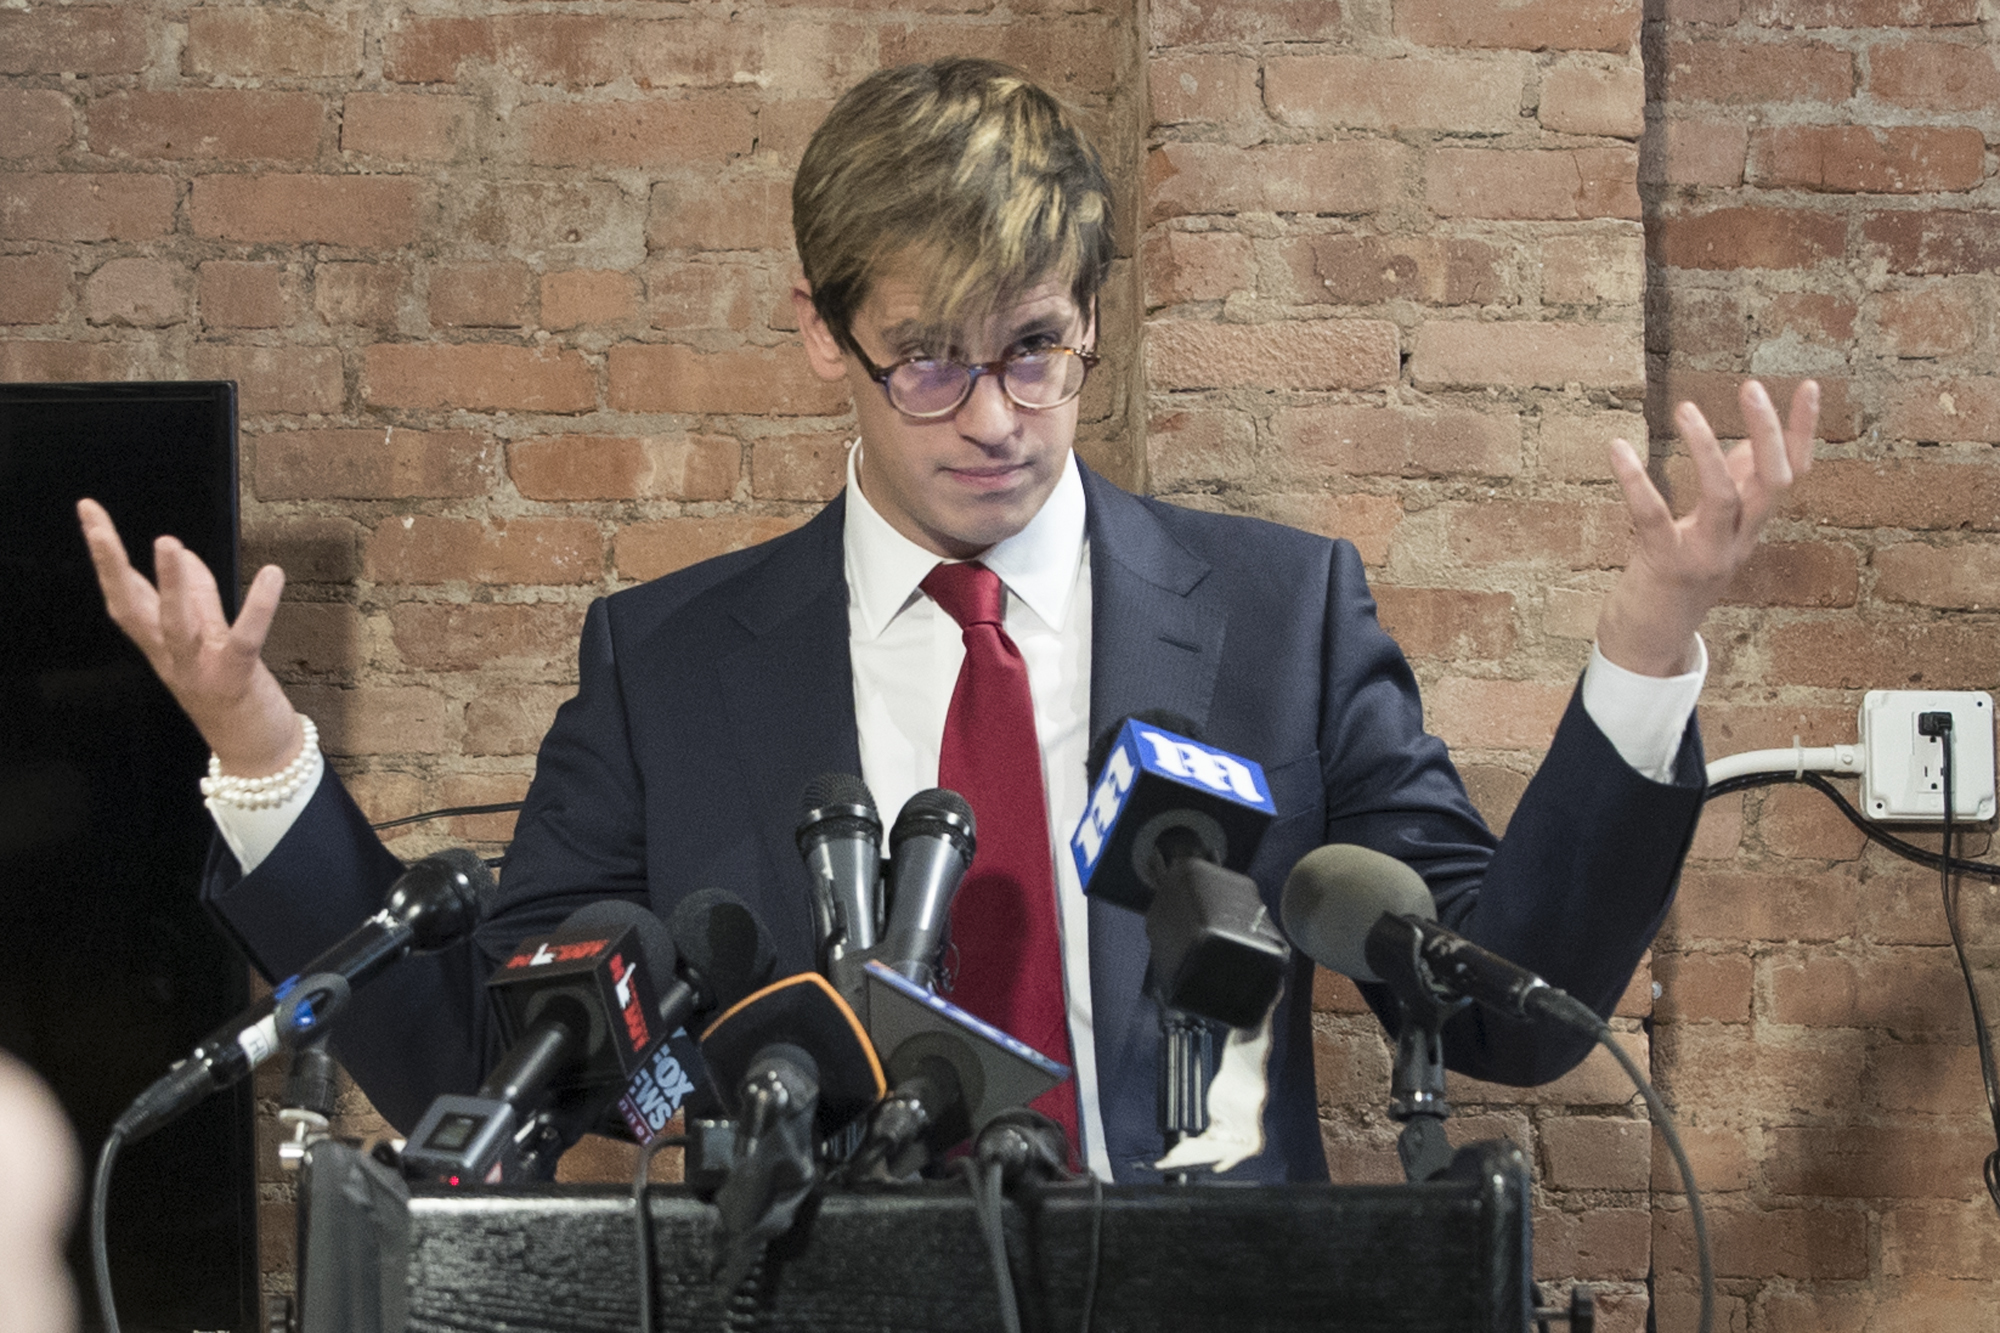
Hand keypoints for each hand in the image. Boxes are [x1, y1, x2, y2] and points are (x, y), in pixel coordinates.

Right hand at [76, 498, 302, 775]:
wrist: (257, 754)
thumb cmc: (232, 691)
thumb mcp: (210, 639)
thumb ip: (198, 598)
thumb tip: (182, 555)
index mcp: (160, 644)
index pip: (124, 593)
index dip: (105, 555)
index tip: (89, 511)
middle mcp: (170, 657)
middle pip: (131, 607)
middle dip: (110, 563)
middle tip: (92, 521)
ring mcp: (199, 670)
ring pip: (176, 625)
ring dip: (170, 585)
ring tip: (166, 542)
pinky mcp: (236, 680)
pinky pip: (244, 639)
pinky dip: (259, 607)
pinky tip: (272, 575)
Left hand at [1596, 379, 1818, 676]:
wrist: (1651, 643)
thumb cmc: (1678, 579)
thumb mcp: (1713, 532)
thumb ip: (1734, 489)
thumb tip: (1748, 443)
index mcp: (1752, 528)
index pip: (1792, 475)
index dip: (1803, 432)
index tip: (1807, 387)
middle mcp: (1738, 542)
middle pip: (1773, 483)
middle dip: (1769, 433)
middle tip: (1750, 387)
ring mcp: (1705, 555)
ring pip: (1722, 496)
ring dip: (1706, 450)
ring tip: (1685, 409)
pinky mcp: (1665, 565)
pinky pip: (1653, 516)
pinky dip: (1635, 481)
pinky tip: (1617, 449)